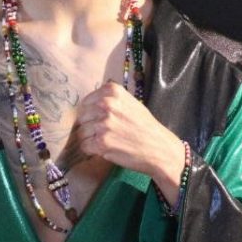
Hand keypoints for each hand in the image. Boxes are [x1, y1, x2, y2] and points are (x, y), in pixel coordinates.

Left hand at [76, 81, 186, 202]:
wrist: (159, 148)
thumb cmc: (144, 126)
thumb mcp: (129, 103)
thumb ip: (109, 100)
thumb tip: (86, 106)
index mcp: (111, 91)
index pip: (86, 102)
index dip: (91, 114)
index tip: (100, 121)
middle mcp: (106, 104)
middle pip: (82, 117)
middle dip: (89, 127)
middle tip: (105, 134)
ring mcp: (103, 123)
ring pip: (81, 132)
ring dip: (90, 139)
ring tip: (107, 142)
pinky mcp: (101, 142)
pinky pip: (84, 146)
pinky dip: (91, 150)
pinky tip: (105, 150)